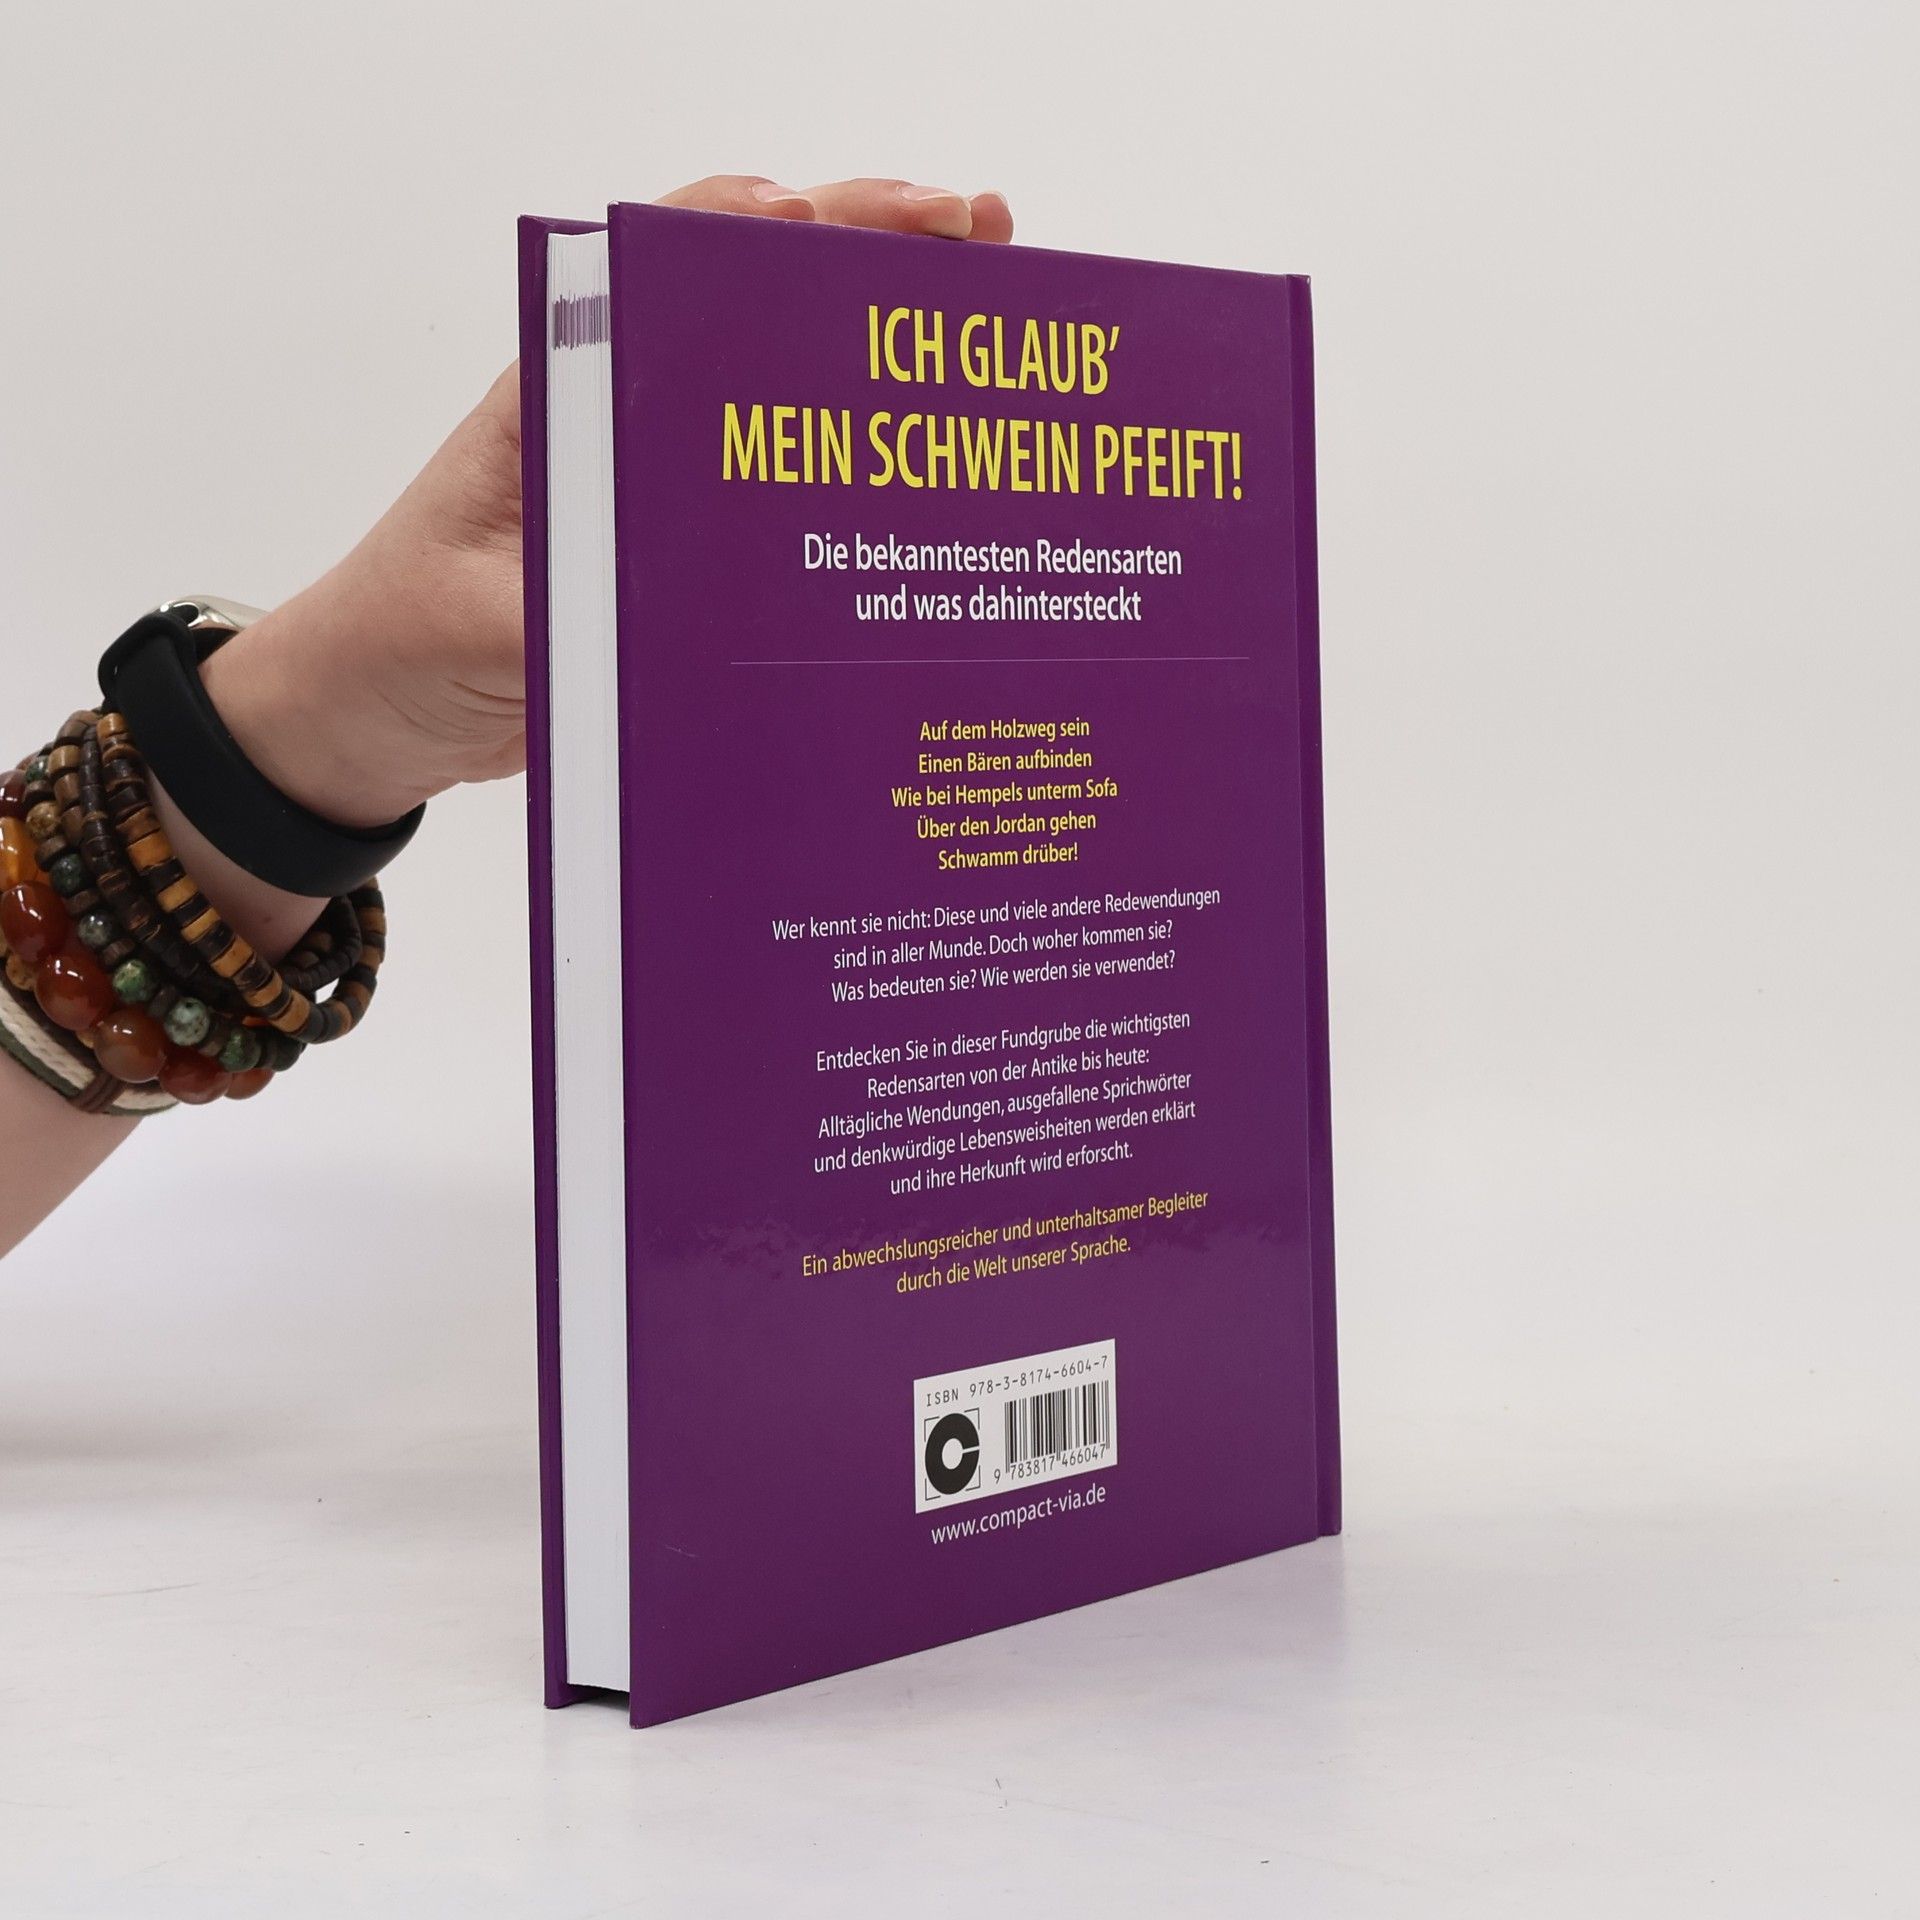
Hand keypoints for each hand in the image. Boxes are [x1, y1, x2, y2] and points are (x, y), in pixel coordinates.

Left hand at [202, 177, 1014, 829]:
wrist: (367, 720)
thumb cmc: (399, 644)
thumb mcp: (488, 624)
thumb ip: (584, 601)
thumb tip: (708, 601)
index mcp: (565, 393)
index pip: (683, 261)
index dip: (791, 225)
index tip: (887, 222)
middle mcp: (623, 417)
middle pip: (762, 304)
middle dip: (878, 262)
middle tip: (991, 242)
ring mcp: (656, 485)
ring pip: (787, 394)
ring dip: (882, 364)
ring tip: (995, 336)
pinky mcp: (677, 557)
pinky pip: (780, 498)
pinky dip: (857, 477)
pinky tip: (933, 483)